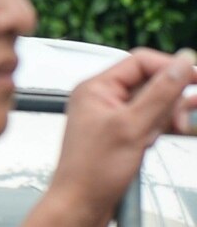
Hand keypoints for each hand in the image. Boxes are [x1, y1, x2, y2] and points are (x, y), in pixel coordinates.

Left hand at [32, 48, 195, 225]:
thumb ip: (159, 94)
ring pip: (153, 104)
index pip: (140, 62)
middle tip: (186, 113)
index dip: (171, 67)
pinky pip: (150, 122)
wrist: (80, 204)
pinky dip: (165, 126)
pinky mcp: (123, 135)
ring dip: (170, 114)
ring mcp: (113, 117)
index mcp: (96, 87)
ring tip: (182, 125)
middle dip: (172, 97)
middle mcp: (103, 98)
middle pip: (149, 82)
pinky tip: (179, 129)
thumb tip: (181, 64)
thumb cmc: (92, 170)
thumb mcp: (132, 127)